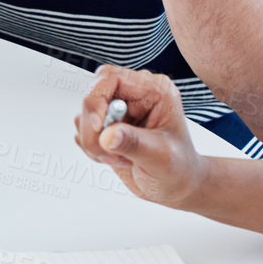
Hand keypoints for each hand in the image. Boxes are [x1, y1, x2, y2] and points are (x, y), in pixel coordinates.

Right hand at [73, 65, 209, 207]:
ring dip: (93, 141)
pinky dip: (92, 148)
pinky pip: (84, 129)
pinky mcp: (108, 125)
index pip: (111, 78)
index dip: (97, 99)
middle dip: (92, 128)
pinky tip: (113, 158)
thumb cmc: (179, 169)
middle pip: (93, 96)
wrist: (176, 186)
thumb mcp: (161, 158)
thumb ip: (134, 144)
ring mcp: (119, 110)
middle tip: (107, 152)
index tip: (97, 127)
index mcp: (154, 91)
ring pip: (85, 115)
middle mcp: (135, 95)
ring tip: (117, 158)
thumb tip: (107, 135)